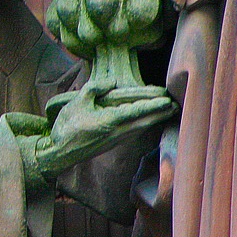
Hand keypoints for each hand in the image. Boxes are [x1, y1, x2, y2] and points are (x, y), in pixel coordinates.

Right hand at [36, 81, 175, 173]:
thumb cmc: (67, 126)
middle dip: (160, 114)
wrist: (60, 153)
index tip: (167, 100)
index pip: (136, 111)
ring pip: (141, 128)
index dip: (152, 106)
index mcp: (109, 121)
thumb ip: (94, 89)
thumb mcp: (77, 102)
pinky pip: (134, 132)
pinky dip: (145, 126)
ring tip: (167, 112)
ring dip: (155, 120)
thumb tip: (112, 83)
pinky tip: (148, 123)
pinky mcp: (113, 143)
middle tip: (176, 106)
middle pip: (145, 122)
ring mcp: (116, 139)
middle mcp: (117, 132)